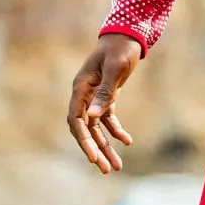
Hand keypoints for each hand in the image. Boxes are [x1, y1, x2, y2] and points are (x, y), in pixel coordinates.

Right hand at [67, 34, 140, 173]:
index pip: (76, 121)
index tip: (94, 158)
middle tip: (107, 169)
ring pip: (97, 128)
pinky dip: (116, 131)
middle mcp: (84, 95)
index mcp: (81, 88)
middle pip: (86, 129)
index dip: (84, 140)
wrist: (128, 35)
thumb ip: (105, 92)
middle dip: (95, 150)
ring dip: (106, 146)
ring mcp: (94, 97)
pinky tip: (127, 142)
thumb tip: (92, 117)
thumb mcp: (115, 69)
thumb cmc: (120, 48)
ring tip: (116, 167)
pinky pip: (108, 119)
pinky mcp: (106, 97)